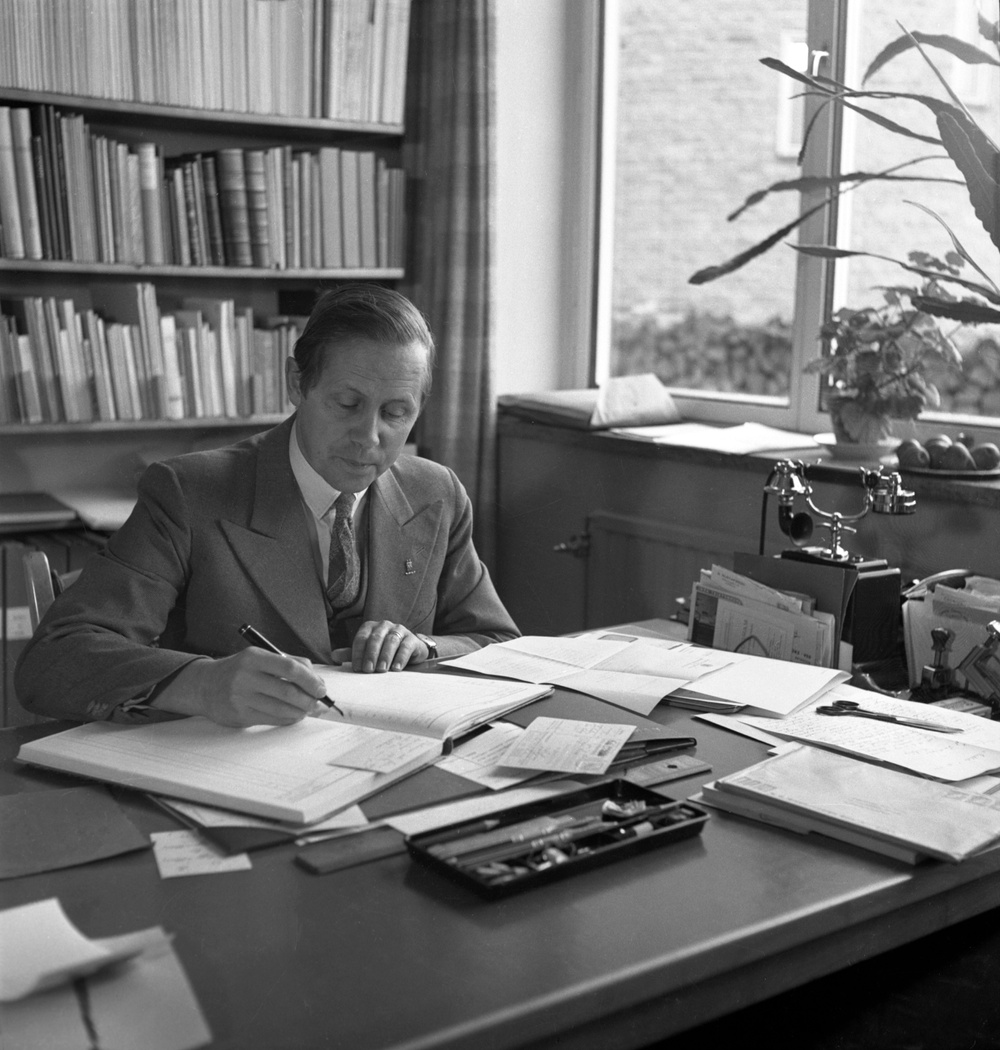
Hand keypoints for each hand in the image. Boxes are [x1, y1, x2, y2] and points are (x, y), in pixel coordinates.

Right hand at [152, 649, 327, 726]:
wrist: (205, 686)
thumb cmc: (241, 671)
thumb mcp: (261, 658)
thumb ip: (290, 663)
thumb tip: (317, 681)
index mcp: (254, 657)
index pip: (290, 668)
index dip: (310, 680)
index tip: (321, 688)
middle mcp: (246, 676)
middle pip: (288, 691)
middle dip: (309, 699)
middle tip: (318, 703)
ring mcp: (241, 697)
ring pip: (282, 708)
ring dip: (300, 711)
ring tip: (307, 709)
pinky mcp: (240, 715)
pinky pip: (272, 719)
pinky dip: (288, 719)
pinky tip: (293, 716)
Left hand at [334, 620, 429, 672]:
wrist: (410, 651)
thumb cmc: (384, 652)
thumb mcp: (367, 653)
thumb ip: (352, 654)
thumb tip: (333, 656)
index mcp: (370, 627)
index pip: (361, 638)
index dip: (357, 653)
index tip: (356, 668)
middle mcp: (384, 625)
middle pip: (375, 638)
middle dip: (370, 655)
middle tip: (368, 670)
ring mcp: (399, 630)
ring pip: (391, 641)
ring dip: (385, 656)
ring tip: (381, 670)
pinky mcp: (412, 638)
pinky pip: (405, 646)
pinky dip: (400, 658)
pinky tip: (396, 668)